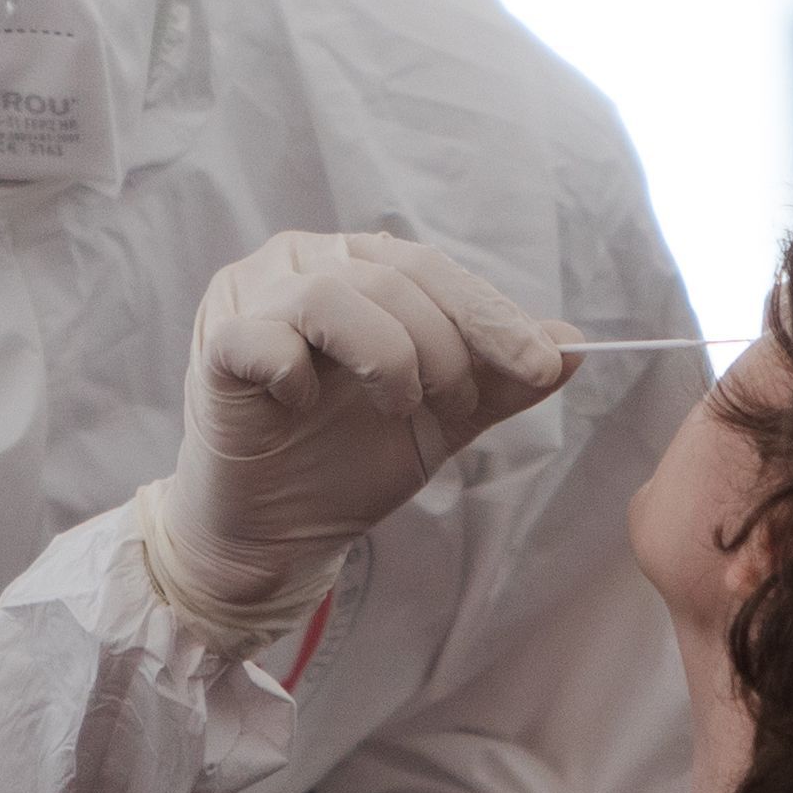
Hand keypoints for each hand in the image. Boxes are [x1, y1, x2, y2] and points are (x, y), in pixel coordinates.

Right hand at [133, 232, 576, 654]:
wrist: (276, 530)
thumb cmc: (351, 459)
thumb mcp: (442, 420)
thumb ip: (500, 381)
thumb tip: (575, 346)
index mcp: (358, 265)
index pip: (435, 271)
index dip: (493, 317)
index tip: (542, 366)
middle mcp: (303, 263)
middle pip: (392, 275)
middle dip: (444, 346)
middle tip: (458, 409)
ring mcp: (252, 296)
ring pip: (333, 297)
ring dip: (387, 358)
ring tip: (397, 410)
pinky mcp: (217, 343)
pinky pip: (266, 338)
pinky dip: (300, 375)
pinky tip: (305, 408)